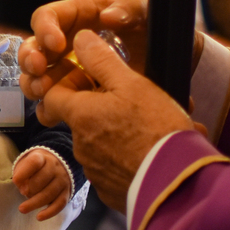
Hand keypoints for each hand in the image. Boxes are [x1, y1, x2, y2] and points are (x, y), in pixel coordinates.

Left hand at [12, 150, 72, 220]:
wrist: (59, 163)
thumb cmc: (37, 166)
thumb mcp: (27, 163)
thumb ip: (22, 173)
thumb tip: (22, 188)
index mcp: (42, 157)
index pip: (34, 162)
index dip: (24, 172)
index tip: (15, 181)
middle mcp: (54, 168)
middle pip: (42, 180)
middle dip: (29, 189)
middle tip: (22, 192)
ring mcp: (62, 180)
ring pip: (49, 194)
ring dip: (34, 203)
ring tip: (22, 209)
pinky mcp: (67, 192)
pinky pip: (59, 204)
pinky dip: (49, 212)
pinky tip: (39, 217)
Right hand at [19, 0, 202, 100]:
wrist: (176, 60)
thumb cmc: (160, 28)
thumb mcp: (150, 11)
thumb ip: (132, 8)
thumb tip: (108, 17)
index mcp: (82, 16)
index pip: (50, 16)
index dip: (46, 28)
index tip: (56, 44)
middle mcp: (70, 40)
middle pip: (35, 46)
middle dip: (31, 58)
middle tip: (39, 71)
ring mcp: (71, 67)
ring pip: (38, 73)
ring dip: (33, 82)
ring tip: (41, 92)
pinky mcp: (77, 91)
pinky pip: (53, 99)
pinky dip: (46, 106)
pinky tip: (50, 113)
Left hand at [38, 29, 198, 212]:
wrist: (178, 181)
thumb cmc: (156, 128)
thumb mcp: (132, 84)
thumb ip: (102, 60)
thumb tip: (80, 38)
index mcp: (80, 115)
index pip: (51, 96)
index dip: (66, 85)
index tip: (88, 81)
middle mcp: (80, 145)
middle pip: (76, 121)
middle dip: (95, 110)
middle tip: (125, 104)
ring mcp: (94, 171)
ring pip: (95, 145)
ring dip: (112, 135)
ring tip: (143, 130)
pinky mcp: (110, 191)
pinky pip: (110, 169)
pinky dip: (122, 160)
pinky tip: (146, 153)